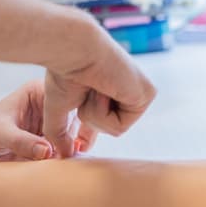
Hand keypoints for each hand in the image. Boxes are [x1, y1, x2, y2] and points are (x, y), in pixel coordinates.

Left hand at [0, 80, 97, 162]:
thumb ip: (21, 141)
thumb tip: (47, 150)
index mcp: (38, 93)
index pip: (64, 101)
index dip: (71, 118)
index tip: (73, 139)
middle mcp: (48, 107)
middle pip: (75, 119)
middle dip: (75, 137)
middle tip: (72, 155)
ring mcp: (49, 126)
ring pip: (74, 136)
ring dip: (72, 150)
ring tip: (68, 162)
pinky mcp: (48, 143)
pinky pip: (64, 151)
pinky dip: (66, 159)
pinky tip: (65, 167)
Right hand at [42, 17, 156, 157]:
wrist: (74, 51)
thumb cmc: (64, 71)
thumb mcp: (58, 107)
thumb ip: (59, 132)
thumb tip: (63, 155)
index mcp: (110, 89)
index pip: (106, 119)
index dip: (90, 132)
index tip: (80, 144)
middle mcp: (127, 89)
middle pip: (108, 128)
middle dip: (90, 118)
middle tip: (86, 91)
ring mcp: (139, 92)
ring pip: (114, 129)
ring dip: (94, 113)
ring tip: (93, 87)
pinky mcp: (147, 95)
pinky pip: (120, 127)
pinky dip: (102, 113)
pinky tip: (102, 89)